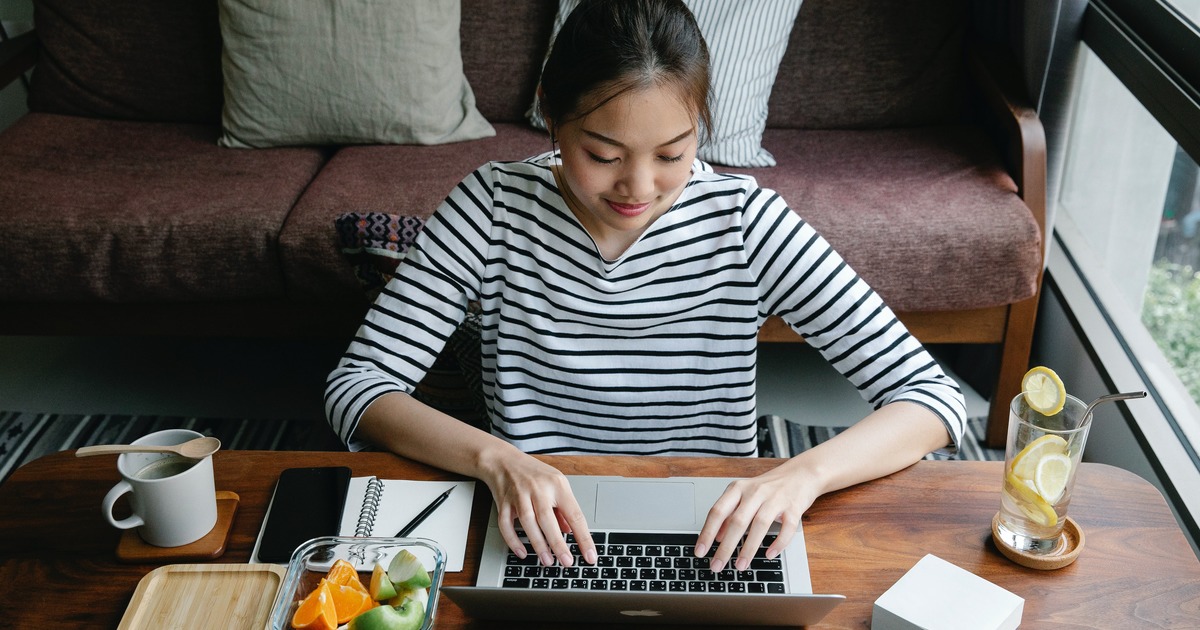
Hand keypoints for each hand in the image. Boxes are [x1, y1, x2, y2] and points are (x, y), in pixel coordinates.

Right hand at [482, 452, 596, 567]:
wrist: (503, 459)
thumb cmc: (533, 472)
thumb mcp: (556, 484)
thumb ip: (563, 509)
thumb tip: (571, 532)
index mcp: (557, 485)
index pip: (575, 514)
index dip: (584, 538)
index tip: (590, 556)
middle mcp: (538, 489)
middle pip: (548, 519)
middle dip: (559, 544)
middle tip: (567, 562)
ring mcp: (519, 495)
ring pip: (528, 522)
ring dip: (538, 544)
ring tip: (548, 561)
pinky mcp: (503, 502)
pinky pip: (506, 524)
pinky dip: (513, 540)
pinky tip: (522, 552)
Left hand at [694, 464, 817, 572]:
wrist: (801, 473)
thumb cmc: (770, 487)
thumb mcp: (744, 495)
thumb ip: (730, 514)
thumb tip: (715, 536)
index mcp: (738, 488)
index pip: (718, 511)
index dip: (707, 532)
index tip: (700, 551)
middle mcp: (755, 492)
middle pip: (737, 521)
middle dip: (725, 547)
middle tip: (717, 566)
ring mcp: (775, 499)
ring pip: (759, 525)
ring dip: (748, 548)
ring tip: (740, 566)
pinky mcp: (794, 507)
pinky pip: (786, 528)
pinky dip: (778, 543)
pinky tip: (769, 555)